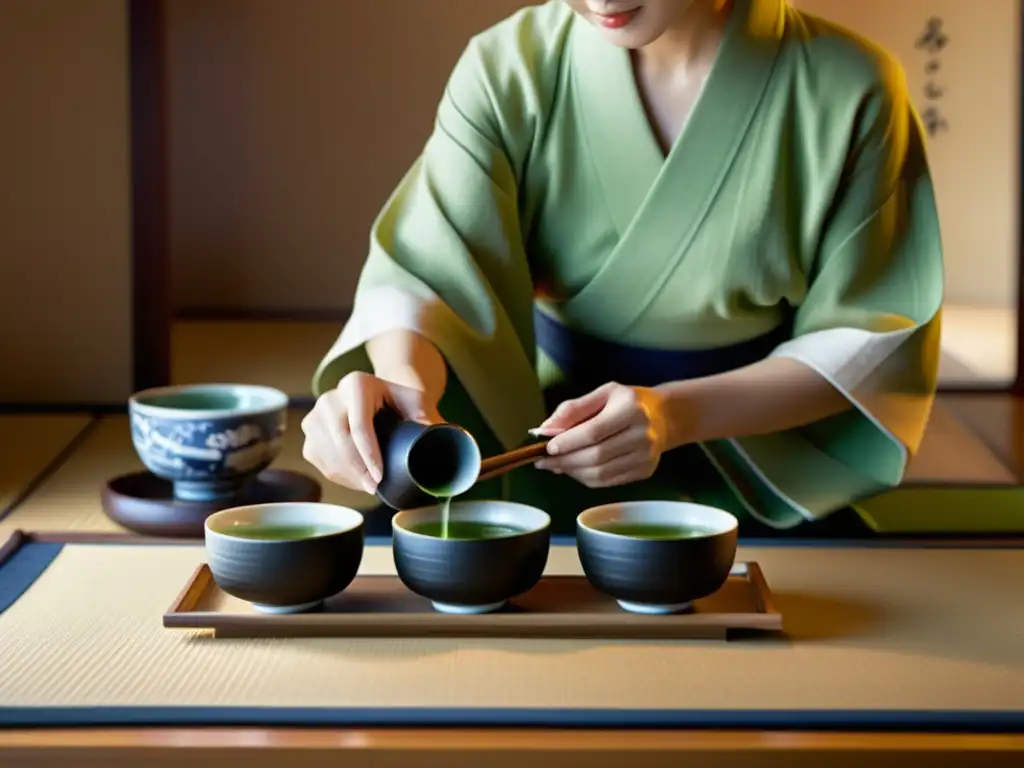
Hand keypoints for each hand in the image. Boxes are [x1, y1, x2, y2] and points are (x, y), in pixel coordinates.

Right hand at [301, 371, 441, 493]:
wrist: (381, 395)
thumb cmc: (402, 401)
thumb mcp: (417, 403)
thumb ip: (428, 418)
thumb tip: (440, 440)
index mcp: (357, 384)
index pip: (359, 425)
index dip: (369, 455)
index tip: (381, 476)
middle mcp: (331, 396)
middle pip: (339, 440)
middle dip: (358, 469)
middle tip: (376, 488)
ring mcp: (316, 413)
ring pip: (326, 452)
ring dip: (348, 475)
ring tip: (370, 487)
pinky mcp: (310, 431)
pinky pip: (319, 458)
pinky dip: (338, 474)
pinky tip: (357, 480)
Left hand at [533, 382, 669, 487]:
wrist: (664, 416)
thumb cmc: (627, 402)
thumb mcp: (603, 394)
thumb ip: (573, 409)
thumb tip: (545, 430)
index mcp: (631, 409)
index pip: (593, 432)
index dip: (567, 442)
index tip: (547, 447)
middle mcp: (643, 435)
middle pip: (596, 456)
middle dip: (565, 460)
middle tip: (544, 461)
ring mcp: (646, 456)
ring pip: (600, 473)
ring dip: (573, 472)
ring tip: (556, 465)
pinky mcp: (645, 471)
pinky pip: (608, 481)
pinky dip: (586, 478)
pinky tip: (575, 470)